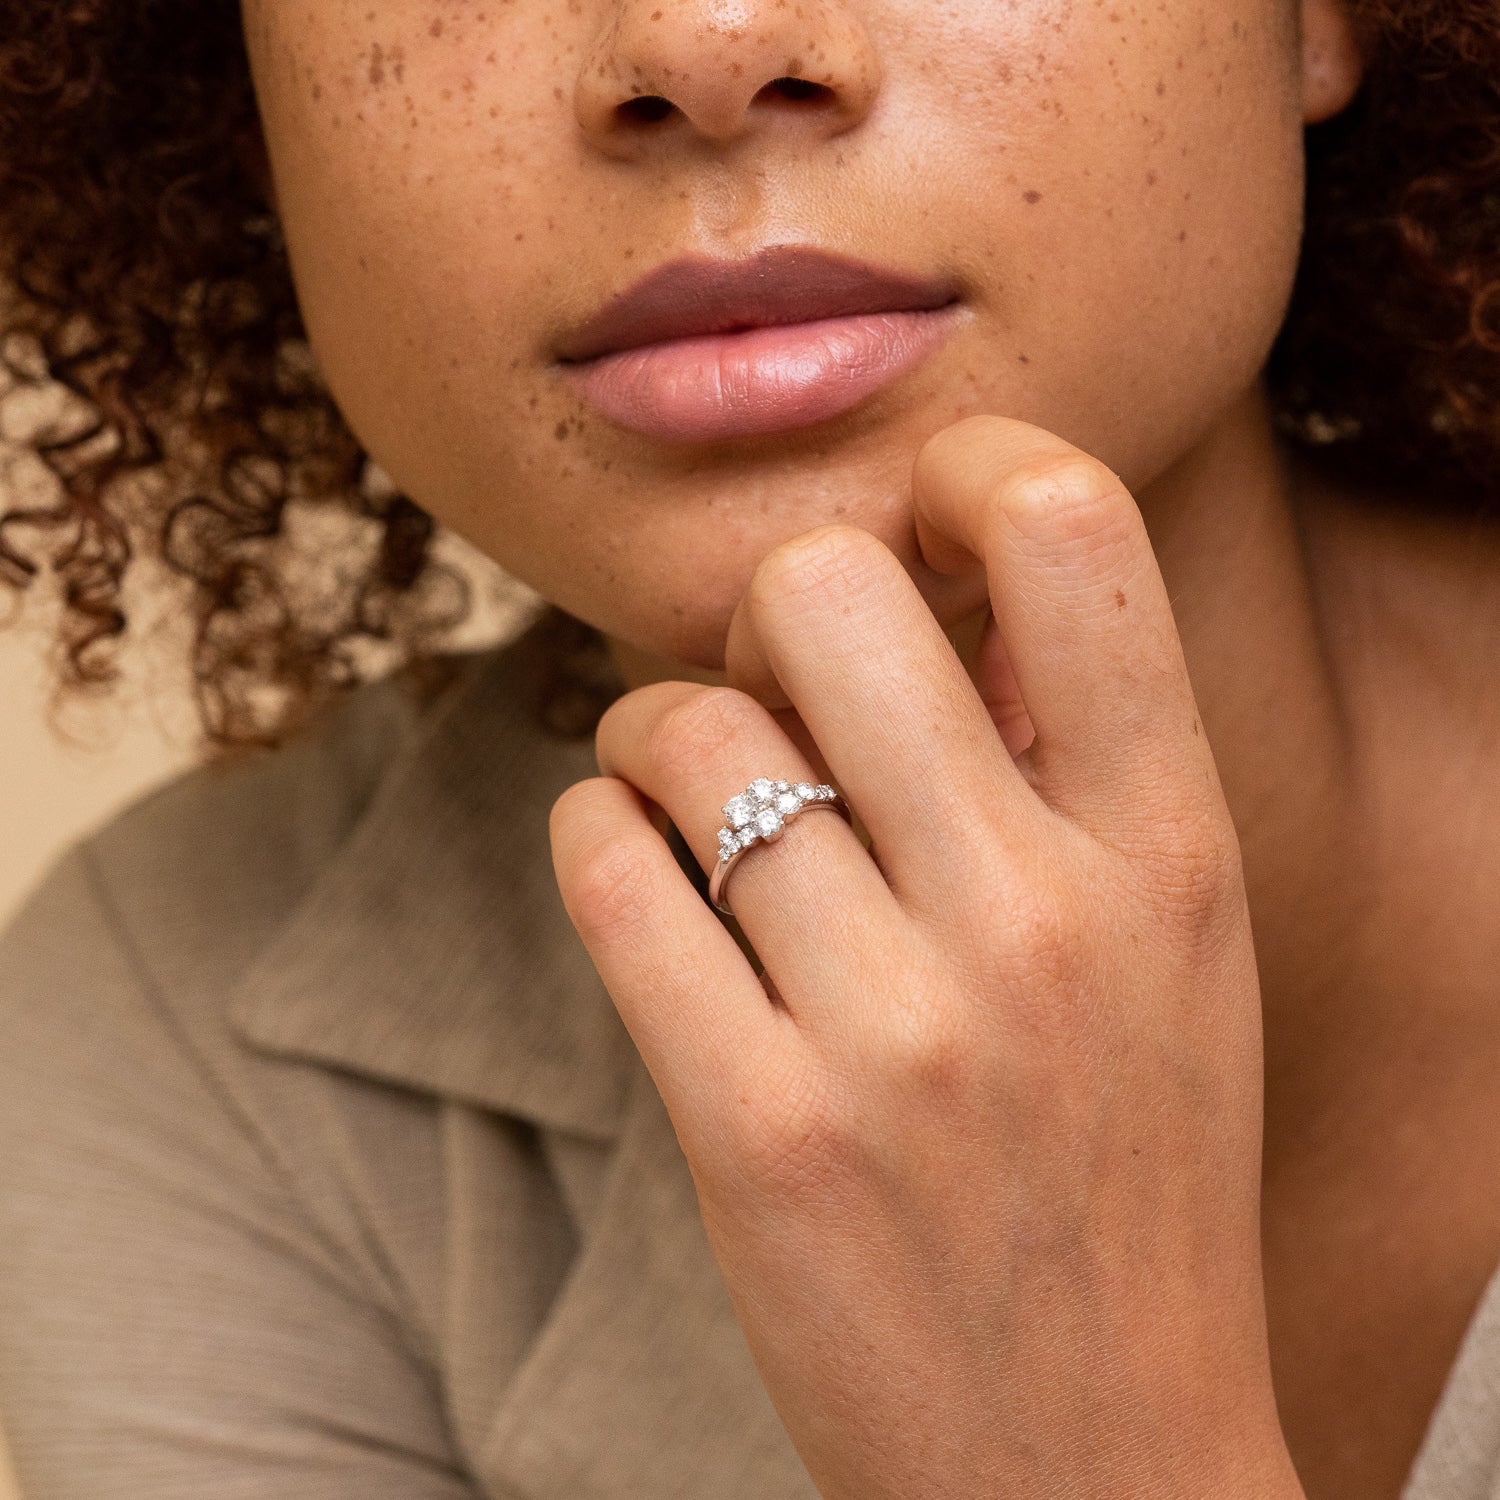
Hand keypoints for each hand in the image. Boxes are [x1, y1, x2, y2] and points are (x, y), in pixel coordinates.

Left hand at [549, 416, 1302, 1499]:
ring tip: (677, 786)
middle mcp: (1044, 916)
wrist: (1093, 1464)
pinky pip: (607, 869)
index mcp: (1176, 849)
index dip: (961, 471)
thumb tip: (926, 588)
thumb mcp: (1176, 953)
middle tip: (764, 674)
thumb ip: (1073, 766)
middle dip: (763, 607)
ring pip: (686, 733)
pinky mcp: (759, 1131)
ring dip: (649, 733)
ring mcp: (898, 1031)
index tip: (910, 529)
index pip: (1074, 530)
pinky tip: (631, 863)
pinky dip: (593, 832)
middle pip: (823, 591)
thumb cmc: (1127, 1176)